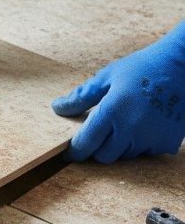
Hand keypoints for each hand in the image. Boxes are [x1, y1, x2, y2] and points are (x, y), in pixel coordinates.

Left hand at [52, 21, 184, 161]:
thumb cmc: (144, 67)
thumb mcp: (108, 76)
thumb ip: (81, 96)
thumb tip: (57, 107)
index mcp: (112, 111)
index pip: (86, 144)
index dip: (76, 151)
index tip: (71, 153)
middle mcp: (131, 128)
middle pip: (104, 156)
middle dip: (98, 148)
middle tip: (103, 131)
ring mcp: (151, 138)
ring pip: (125, 155)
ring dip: (121, 145)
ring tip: (128, 121)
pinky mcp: (168, 142)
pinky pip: (146, 152)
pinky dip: (142, 144)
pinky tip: (146, 124)